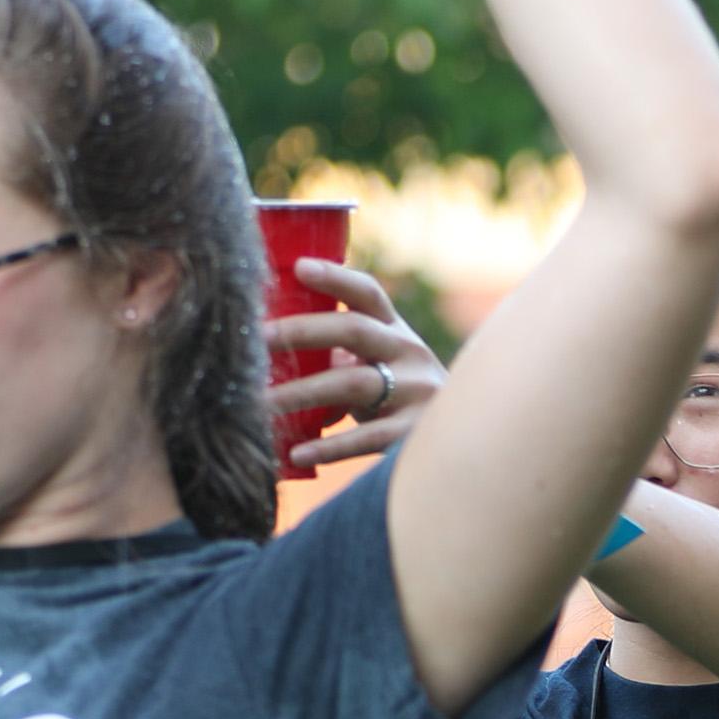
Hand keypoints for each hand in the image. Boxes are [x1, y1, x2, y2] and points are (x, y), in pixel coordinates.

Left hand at [265, 257, 446, 468]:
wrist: (461, 435)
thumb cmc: (398, 395)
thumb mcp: (378, 365)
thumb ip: (337, 355)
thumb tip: (269, 356)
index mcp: (396, 331)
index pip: (368, 294)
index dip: (335, 278)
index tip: (299, 267)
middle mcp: (409, 353)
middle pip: (355, 331)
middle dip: (303, 331)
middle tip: (258, 338)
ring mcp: (416, 392)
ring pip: (354, 384)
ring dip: (301, 392)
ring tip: (259, 404)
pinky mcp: (414, 432)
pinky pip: (367, 437)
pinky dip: (329, 447)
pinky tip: (296, 451)